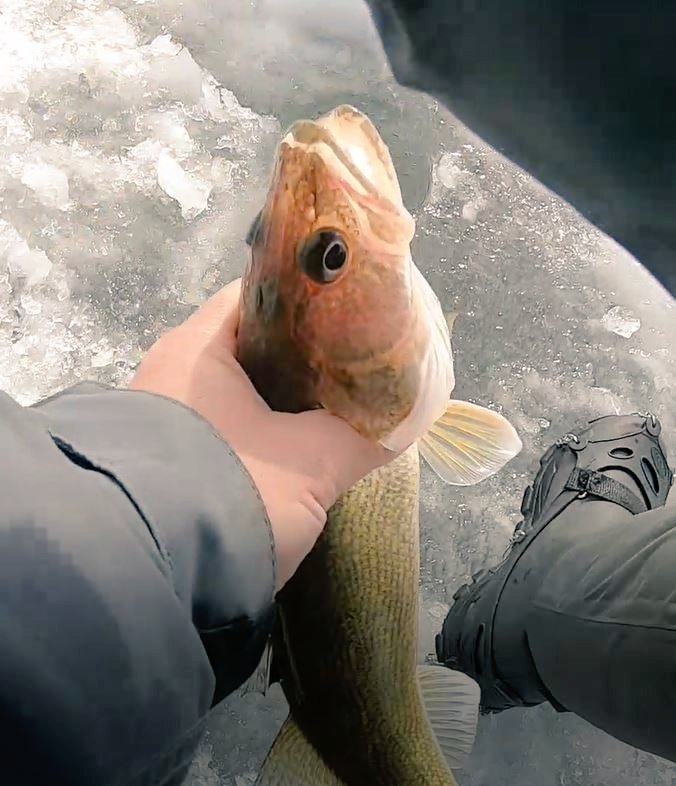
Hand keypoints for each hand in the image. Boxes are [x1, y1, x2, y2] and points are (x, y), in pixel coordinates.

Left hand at [129, 278, 394, 590]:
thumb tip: (403, 425)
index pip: (256, 296)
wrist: (150, 575)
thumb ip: (362, 439)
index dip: (307, 300)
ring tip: (328, 411)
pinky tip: (287, 453)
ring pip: (231, 393)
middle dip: (299, 359)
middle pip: (245, 346)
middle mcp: (168, 372)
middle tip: (349, 370)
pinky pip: (217, 430)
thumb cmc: (232, 489)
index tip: (350, 316)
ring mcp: (158, 418)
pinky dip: (252, 435)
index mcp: (196, 349)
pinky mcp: (158, 461)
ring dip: (276, 403)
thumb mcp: (311, 464)